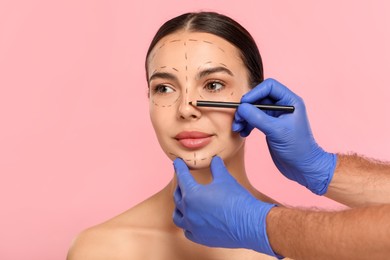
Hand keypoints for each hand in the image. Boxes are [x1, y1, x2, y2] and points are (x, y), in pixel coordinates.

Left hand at [172, 156, 279, 256]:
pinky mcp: (200, 238)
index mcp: (192, 195)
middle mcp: (188, 212)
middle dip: (180, 186)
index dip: (180, 168)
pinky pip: (187, 230)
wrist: (250, 224)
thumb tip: (215, 159)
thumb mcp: (225, 179)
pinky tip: (192, 221)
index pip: (182, 178)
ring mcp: (193, 227)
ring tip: (183, 202)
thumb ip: (217, 168)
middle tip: (183, 180)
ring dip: (179, 207)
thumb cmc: (237, 200)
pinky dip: (187, 224)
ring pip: (178, 216)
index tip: (177, 163)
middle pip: (178, 196)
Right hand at [232, 78, 336, 194]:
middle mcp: (283, 106)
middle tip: (238, 119)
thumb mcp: (276, 131)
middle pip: (259, 98)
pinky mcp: (270, 126)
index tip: (244, 104)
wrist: (303, 168)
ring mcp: (276, 116)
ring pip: (255, 109)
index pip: (269, 87)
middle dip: (246, 108)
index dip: (255, 93)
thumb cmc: (298, 149)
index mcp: (290, 102)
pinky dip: (247, 124)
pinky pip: (254, 119)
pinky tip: (244, 133)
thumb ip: (258, 118)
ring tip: (238, 128)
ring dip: (244, 117)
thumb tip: (242, 108)